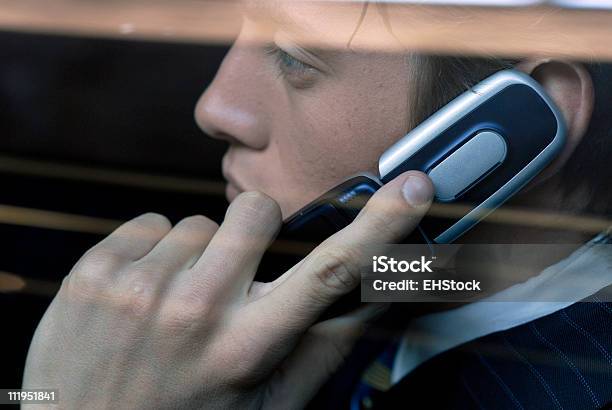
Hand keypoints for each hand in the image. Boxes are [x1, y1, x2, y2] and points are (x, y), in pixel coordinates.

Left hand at [23, 171, 433, 409]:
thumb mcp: (265, 407)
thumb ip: (321, 350)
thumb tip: (371, 302)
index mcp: (248, 347)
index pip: (331, 272)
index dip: (380, 225)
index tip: (414, 187)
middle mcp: (194, 311)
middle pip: (256, 211)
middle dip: (255, 233)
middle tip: (234, 280)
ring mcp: (137, 287)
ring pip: (198, 220)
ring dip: (198, 256)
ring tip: (176, 306)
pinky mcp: (92, 272)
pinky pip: (150, 223)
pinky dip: (153, 254)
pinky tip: (141, 298)